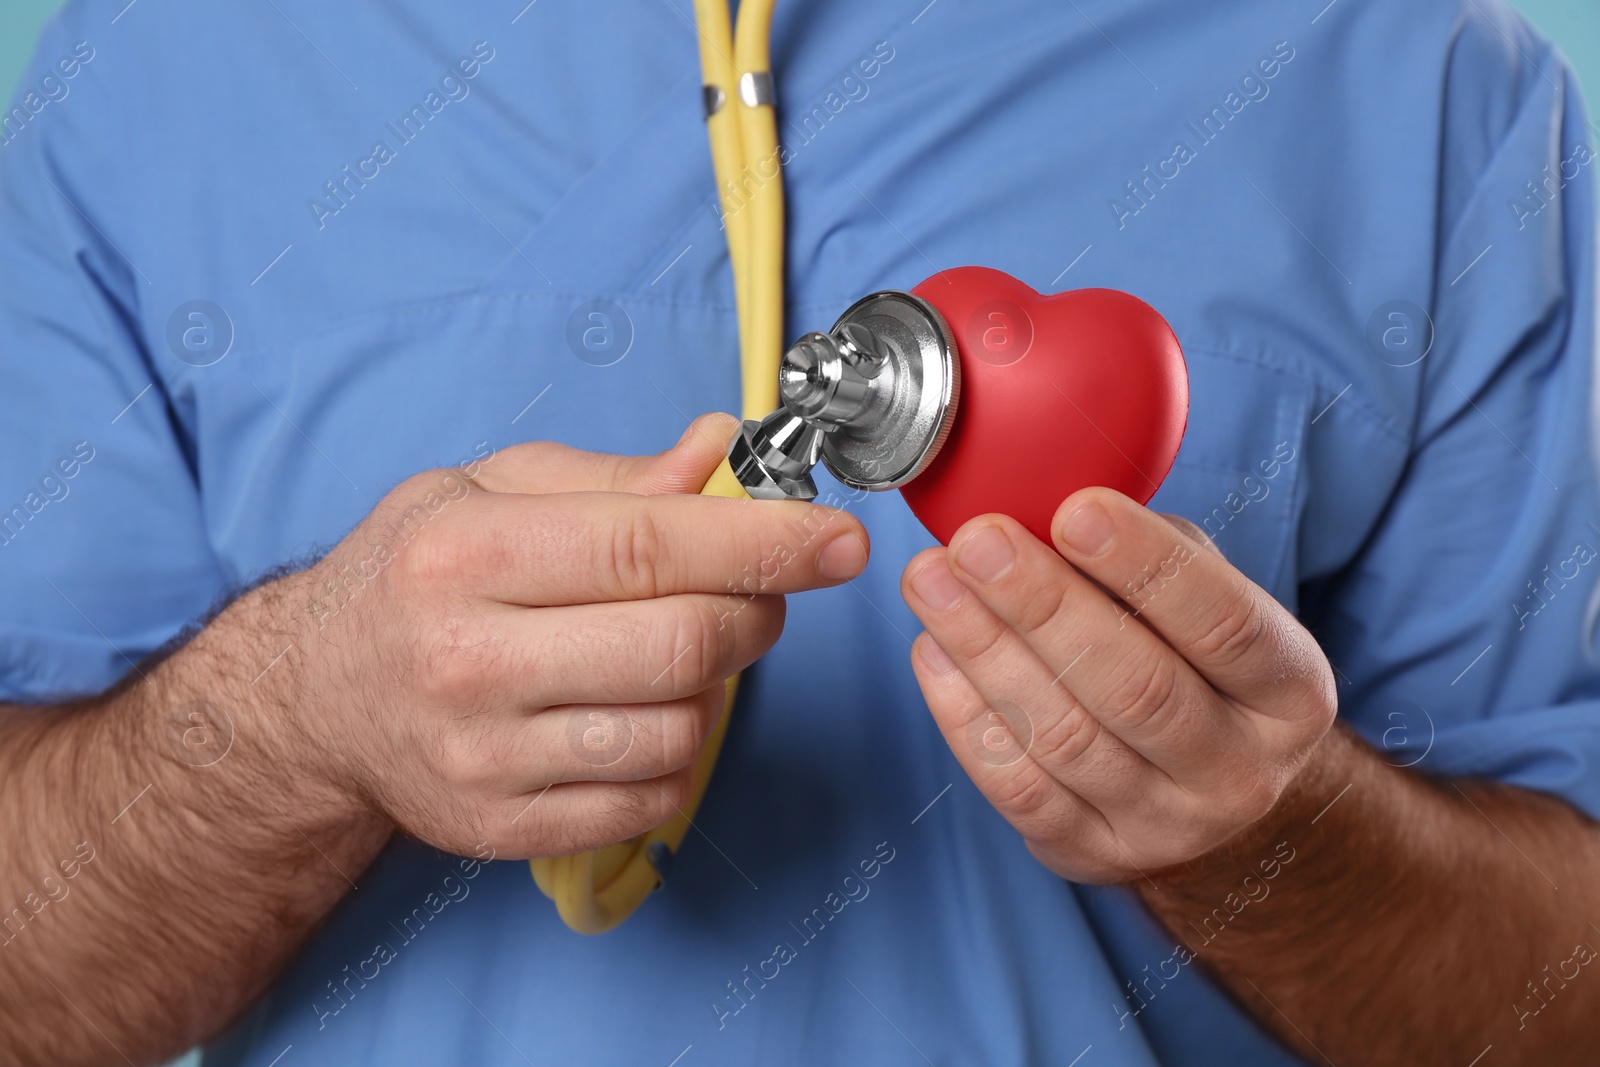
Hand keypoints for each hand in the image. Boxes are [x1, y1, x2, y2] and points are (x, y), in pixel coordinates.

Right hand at [272, 414, 868, 858]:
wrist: (315, 698)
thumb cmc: (414, 577)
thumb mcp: (487, 491)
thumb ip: (614, 478)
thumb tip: (721, 452)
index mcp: (466, 555)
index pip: (647, 546)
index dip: (764, 542)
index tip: (840, 541)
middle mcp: (467, 660)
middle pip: (680, 644)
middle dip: (756, 612)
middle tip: (759, 591)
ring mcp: (484, 757)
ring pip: (678, 730)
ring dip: (718, 687)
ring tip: (682, 650)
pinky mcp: (503, 827)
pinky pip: (652, 799)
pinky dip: (682, 752)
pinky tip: (645, 710)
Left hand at [900, 487, 1334, 882]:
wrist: (1216, 806)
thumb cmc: (1199, 669)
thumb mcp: (1214, 605)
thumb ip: (1157, 556)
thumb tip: (1057, 502)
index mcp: (1289, 693)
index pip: (1226, 625)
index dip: (1149, 567)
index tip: (1077, 510)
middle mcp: (1239, 771)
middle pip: (1135, 686)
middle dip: (1044, 605)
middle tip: (977, 542)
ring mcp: (1166, 826)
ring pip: (1064, 736)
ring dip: (985, 650)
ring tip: (932, 582)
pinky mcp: (1091, 855)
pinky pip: (1017, 785)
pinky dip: (964, 715)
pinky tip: (933, 651)